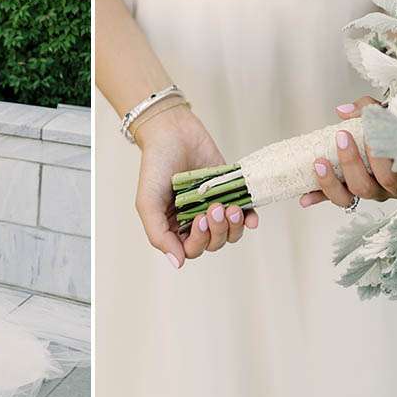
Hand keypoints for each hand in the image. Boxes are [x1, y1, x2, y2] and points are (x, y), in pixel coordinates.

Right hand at [134, 101, 259, 268]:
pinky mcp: (230, 192)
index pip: (191, 249)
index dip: (199, 241)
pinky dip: (249, 219)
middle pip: (214, 243)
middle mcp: (194, 220)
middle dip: (218, 231)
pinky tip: (250, 216)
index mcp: (173, 227)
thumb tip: (177, 264)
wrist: (172, 132)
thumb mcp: (147, 202)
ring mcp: (214, 206)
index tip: (199, 219)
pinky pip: (245, 214)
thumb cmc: (155, 166)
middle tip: (213, 208)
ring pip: (231, 233)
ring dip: (234, 227)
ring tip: (230, 208)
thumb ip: (158, 235)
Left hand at [299, 96, 396, 209]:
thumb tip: (343, 111)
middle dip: (351, 163)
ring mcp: (366, 193)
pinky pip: (332, 198)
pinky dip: (317, 197)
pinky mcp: (348, 194)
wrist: (385, 136)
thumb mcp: (385, 114)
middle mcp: (385, 189)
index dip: (378, 156)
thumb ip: (368, 109)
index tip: (368, 133)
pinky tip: (304, 198)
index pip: (391, 173)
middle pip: (366, 187)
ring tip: (319, 163)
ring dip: (330, 182)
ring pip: (348, 198)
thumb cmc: (390, 128)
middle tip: (342, 138)